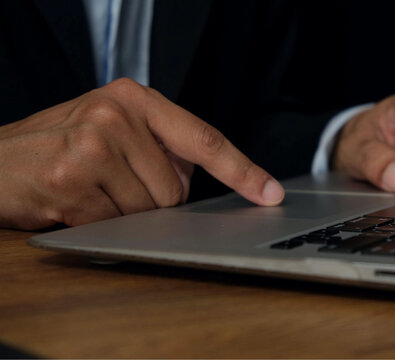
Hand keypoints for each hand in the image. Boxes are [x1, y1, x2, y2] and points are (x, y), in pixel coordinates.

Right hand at [0, 78, 283, 229]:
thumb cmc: (56, 146)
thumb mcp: (110, 127)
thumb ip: (156, 146)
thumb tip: (195, 181)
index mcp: (134, 98)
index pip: (203, 138)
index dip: (242, 170)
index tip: (269, 192)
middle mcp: (116, 114)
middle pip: (175, 190)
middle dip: (149, 200)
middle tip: (110, 182)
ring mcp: (93, 145)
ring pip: (147, 212)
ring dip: (122, 214)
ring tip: (88, 190)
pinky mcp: (71, 179)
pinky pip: (114, 224)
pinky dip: (98, 223)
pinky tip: (72, 202)